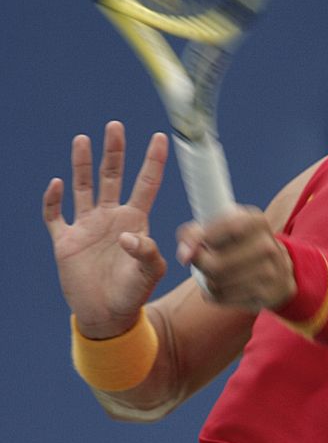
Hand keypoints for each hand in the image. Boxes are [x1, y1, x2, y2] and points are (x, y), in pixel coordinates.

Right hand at [44, 121, 167, 337]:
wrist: (107, 316)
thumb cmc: (133, 294)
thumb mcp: (149, 274)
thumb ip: (146, 253)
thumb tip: (128, 236)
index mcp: (135, 221)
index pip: (146, 184)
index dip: (153, 161)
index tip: (160, 137)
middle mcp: (111, 218)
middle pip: (112, 176)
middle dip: (114, 152)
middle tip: (115, 127)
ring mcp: (87, 227)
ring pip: (84, 187)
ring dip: (82, 164)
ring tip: (83, 139)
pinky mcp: (66, 241)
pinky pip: (55, 215)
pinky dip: (52, 200)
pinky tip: (56, 184)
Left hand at [176, 206, 295, 312]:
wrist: (279, 271)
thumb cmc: (240, 245)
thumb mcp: (223, 228)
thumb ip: (195, 233)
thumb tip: (184, 255)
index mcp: (256, 221)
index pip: (225, 229)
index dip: (201, 240)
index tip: (191, 248)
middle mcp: (267, 245)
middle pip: (216, 264)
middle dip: (200, 265)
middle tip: (201, 263)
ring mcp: (270, 271)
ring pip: (218, 283)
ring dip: (207, 282)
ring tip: (213, 276)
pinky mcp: (266, 294)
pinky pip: (225, 298)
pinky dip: (215, 295)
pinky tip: (222, 288)